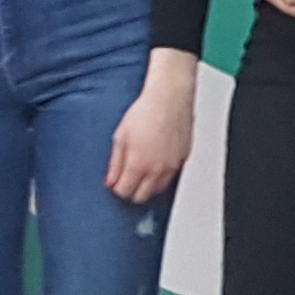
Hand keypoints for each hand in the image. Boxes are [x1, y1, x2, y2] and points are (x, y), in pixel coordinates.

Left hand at [105, 55, 197, 202]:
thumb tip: (111, 180)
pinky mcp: (183, 159)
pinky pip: (171, 176)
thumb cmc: (146, 112)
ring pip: (158, 189)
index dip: (117, 189)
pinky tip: (155, 161)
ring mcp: (172, 166)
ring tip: (141, 171)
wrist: (170, 98)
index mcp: (138, 164)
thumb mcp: (120, 137)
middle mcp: (157, 169)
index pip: (125, 192)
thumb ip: (115, 163)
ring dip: (147, 185)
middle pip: (142, 196)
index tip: (115, 182)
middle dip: (132, 191)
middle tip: (126, 180)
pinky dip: (162, 175)